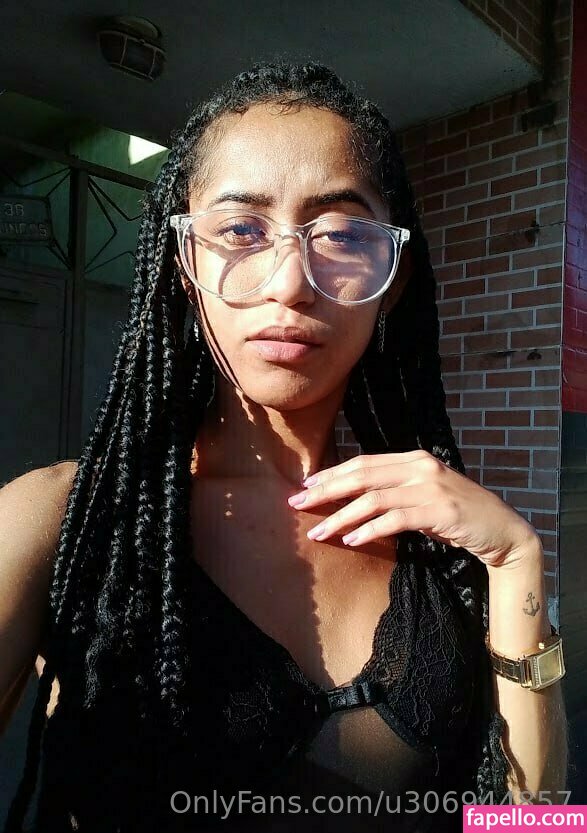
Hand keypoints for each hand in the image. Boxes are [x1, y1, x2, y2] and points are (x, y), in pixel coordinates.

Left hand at [287, 451, 540, 568]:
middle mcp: (420, 467)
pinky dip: (370, 529)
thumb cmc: (458, 516)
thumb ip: (394, 492)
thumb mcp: (423, 496)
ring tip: (318, 532)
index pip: (364, 463)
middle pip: (362, 476)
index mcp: (413, 459)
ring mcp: (431, 487)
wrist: (503, 531)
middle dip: (326, 491)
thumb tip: (351, 500)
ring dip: (341, 516)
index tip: (305, 486)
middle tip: (297, 505)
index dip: (332, 473)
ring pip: (374, 499)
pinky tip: (351, 539)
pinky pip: (395, 519)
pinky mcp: (440, 511)